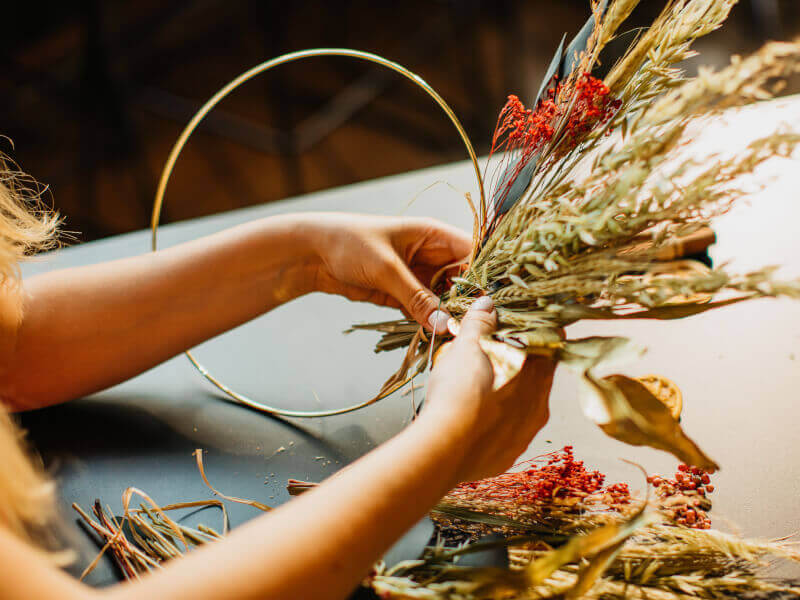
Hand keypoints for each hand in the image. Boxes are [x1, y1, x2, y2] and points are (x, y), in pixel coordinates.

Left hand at [305, 213, 470, 331]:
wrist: (312, 255)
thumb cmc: (350, 244)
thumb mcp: (386, 269)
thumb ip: (416, 298)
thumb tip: (444, 324)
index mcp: (434, 235)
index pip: (473, 253)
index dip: (484, 276)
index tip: (492, 302)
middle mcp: (432, 255)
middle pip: (464, 280)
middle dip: (468, 302)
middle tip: (475, 327)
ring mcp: (420, 276)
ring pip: (447, 299)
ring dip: (450, 316)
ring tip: (458, 336)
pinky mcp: (405, 295)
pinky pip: (426, 311)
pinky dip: (431, 323)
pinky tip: (437, 337)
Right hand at [420, 296, 554, 482]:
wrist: (445, 446)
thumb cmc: (460, 390)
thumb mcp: (467, 346)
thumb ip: (480, 323)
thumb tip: (488, 304)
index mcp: (535, 371)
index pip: (547, 343)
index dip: (532, 334)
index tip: (516, 329)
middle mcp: (538, 403)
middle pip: (535, 377)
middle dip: (516, 366)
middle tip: (489, 359)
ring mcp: (525, 433)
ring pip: (520, 408)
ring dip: (504, 397)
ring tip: (474, 392)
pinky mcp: (508, 456)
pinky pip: (504, 435)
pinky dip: (492, 426)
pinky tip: (470, 421)